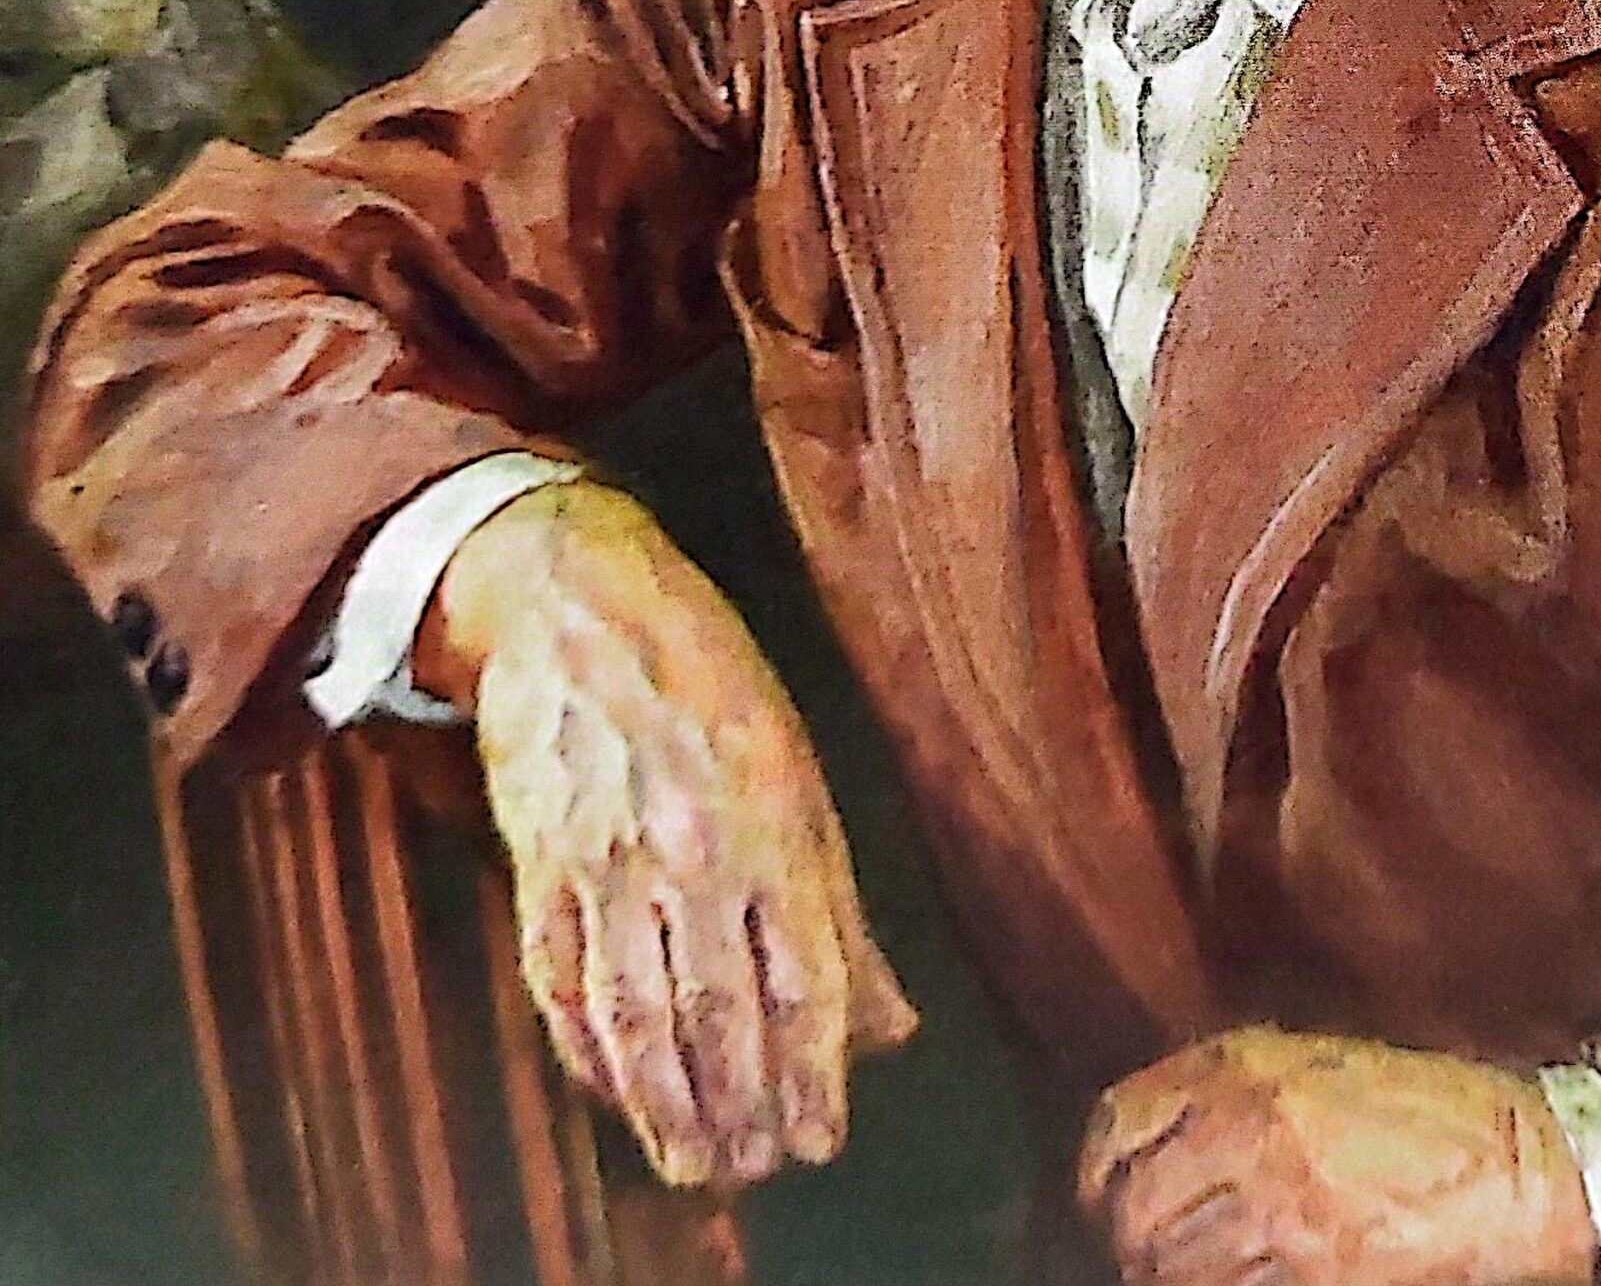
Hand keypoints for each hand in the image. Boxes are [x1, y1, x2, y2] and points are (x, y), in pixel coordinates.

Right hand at [414, 479, 916, 1189]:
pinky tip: (607, 1089)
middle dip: (738, 1111)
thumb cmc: (708, 678)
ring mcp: (607, 860)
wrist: (575, 601)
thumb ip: (841, 905)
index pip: (802, 983)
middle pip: (716, 1015)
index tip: (819, 1144)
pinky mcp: (538, 860)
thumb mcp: (798, 768)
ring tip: (689, 1163)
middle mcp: (693, 851)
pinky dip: (584, 1048)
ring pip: (634, 1014)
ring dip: (661, 1104)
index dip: (811, 1078)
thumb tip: (891, 1025)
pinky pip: (560, 978)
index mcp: (773, 825)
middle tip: (750, 1171)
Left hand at [1077, 1027, 1599, 1285]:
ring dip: (1177, 1284)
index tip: (1107, 1209)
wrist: (1533, 1161)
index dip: (1101, 1180)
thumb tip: (1169, 1152)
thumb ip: (1239, 1094)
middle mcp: (1248, 1122)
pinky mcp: (1323, 1265)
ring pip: (1172, 1269)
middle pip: (1137, 1211)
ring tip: (1205, 1282)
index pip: (1119, 1123)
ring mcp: (1282, 1196)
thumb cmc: (1437, 1116)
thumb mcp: (1322, 1066)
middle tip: (1160, 1269)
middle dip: (1139, 1251)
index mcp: (1243, 1064)